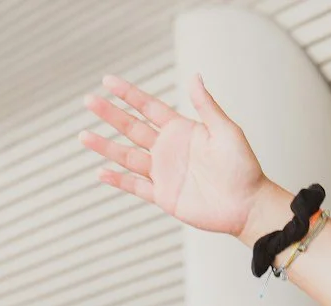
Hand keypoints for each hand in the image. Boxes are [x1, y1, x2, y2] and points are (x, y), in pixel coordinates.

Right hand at [84, 73, 279, 238]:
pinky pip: (136, 187)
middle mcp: (168, 149)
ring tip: (83, 135)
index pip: (148, 107)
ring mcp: (164, 173)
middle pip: (131, 128)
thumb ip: (206, 106)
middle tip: (88, 101)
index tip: (107, 81)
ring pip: (127, 156)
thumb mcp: (226, 131)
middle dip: (110, 114)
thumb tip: (195, 76)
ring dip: (105, 146)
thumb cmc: (242, 167)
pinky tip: (101, 173)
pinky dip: (118, 181)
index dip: (128, 94)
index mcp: (181, 130)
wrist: (247, 204)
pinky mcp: (164, 196)